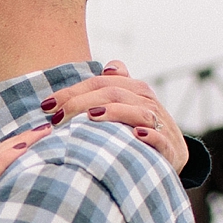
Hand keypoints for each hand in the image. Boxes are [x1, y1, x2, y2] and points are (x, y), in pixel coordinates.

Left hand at [42, 62, 188, 175]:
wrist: (174, 157)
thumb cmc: (142, 131)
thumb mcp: (130, 106)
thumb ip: (117, 86)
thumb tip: (108, 66)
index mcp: (135, 90)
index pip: (101, 82)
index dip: (74, 91)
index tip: (47, 105)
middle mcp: (147, 102)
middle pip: (113, 93)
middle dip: (82, 102)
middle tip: (57, 116)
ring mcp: (160, 124)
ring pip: (137, 111)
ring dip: (114, 113)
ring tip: (91, 117)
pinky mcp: (171, 149)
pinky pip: (161, 138)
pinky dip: (150, 135)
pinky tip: (136, 134)